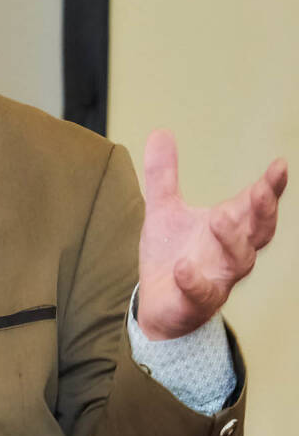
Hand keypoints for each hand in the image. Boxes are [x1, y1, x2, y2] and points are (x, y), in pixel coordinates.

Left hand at [137, 129, 286, 339]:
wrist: (157, 304)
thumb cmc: (172, 255)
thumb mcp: (163, 210)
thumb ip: (163, 175)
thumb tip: (160, 131)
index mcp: (229, 228)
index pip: (256, 205)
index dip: (271, 188)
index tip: (279, 166)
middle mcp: (230, 253)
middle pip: (259, 233)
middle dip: (263, 212)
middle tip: (261, 190)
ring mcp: (217, 279)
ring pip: (239, 262)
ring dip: (232, 240)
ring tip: (218, 218)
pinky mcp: (195, 302)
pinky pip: (201, 294)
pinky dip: (194, 281)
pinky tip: (183, 269)